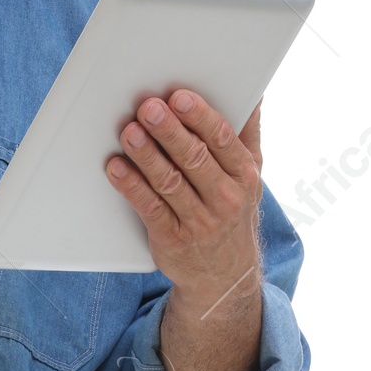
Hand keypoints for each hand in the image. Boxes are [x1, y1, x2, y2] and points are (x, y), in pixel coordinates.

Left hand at [105, 89, 262, 304]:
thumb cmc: (233, 212)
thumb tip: (253, 94)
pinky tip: (117, 168)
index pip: (222, 139)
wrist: (225, 276)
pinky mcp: (172, 239)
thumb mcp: (250, 176)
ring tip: (129, 132)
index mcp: (243, 175)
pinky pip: (150, 209)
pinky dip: (131, 187)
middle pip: (194, 158)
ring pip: (169, 182)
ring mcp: (199, 221)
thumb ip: (247, 134)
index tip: (179, 97)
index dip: (199, 117)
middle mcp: (225, 198)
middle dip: (170, 131)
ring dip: (147, 155)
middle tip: (148, 108)